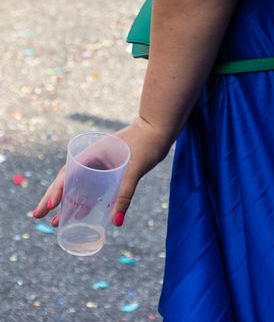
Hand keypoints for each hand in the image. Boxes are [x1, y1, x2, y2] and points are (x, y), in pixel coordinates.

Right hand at [32, 117, 170, 229]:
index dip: (56, 191)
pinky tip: (80, 214)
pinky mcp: (109, 168)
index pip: (68, 173)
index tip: (48, 207)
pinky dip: (83, 199)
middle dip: (52, 198)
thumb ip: (124, 194)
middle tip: (37, 216)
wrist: (159, 128)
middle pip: (67, 180)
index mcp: (93, 153)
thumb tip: (115, 222)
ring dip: (67, 203)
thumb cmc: (147, 144)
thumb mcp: (135, 169)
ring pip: (78, 184)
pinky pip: (91, 185)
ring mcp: (100, 163)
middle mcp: (92, 158)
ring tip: (55, 222)